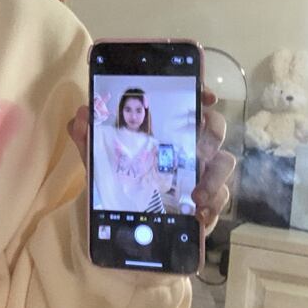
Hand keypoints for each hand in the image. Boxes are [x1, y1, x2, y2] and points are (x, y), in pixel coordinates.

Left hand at [67, 87, 235, 235]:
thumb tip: (83, 113)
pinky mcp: (207, 197)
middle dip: (213, 135)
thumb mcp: (98, 154)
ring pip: (224, 162)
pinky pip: (222, 196)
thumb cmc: (118, 174)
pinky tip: (200, 214)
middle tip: (199, 151)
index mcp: (168, 127)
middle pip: (215, 127)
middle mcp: (191, 143)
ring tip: (196, 196)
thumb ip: (87, 133)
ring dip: (214, 178)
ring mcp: (202, 170)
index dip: (203, 92)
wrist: (122, 214)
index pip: (192, 101)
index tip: (207, 96)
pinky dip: (215, 204)